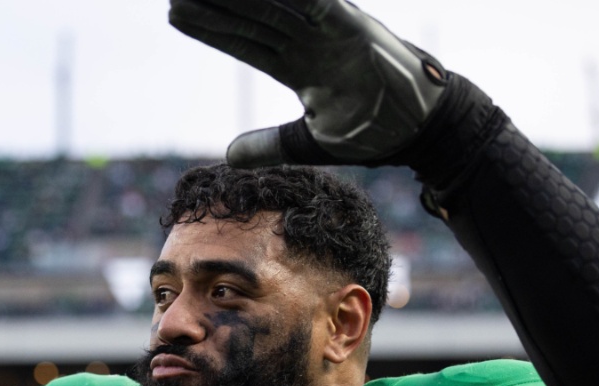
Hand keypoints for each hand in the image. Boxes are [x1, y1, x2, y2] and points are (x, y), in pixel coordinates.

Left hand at [169, 0, 446, 167]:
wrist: (421, 128)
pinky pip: (320, 6)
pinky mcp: (355, 28)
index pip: (246, 41)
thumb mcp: (309, 143)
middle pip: (253, 16)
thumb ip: (270, 145)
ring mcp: (331, 32)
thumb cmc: (372, 130)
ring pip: (277, 5)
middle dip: (216, 2)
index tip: (177, 14)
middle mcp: (310, 42)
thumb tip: (229, 156)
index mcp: (299, 64)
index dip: (212, 28)